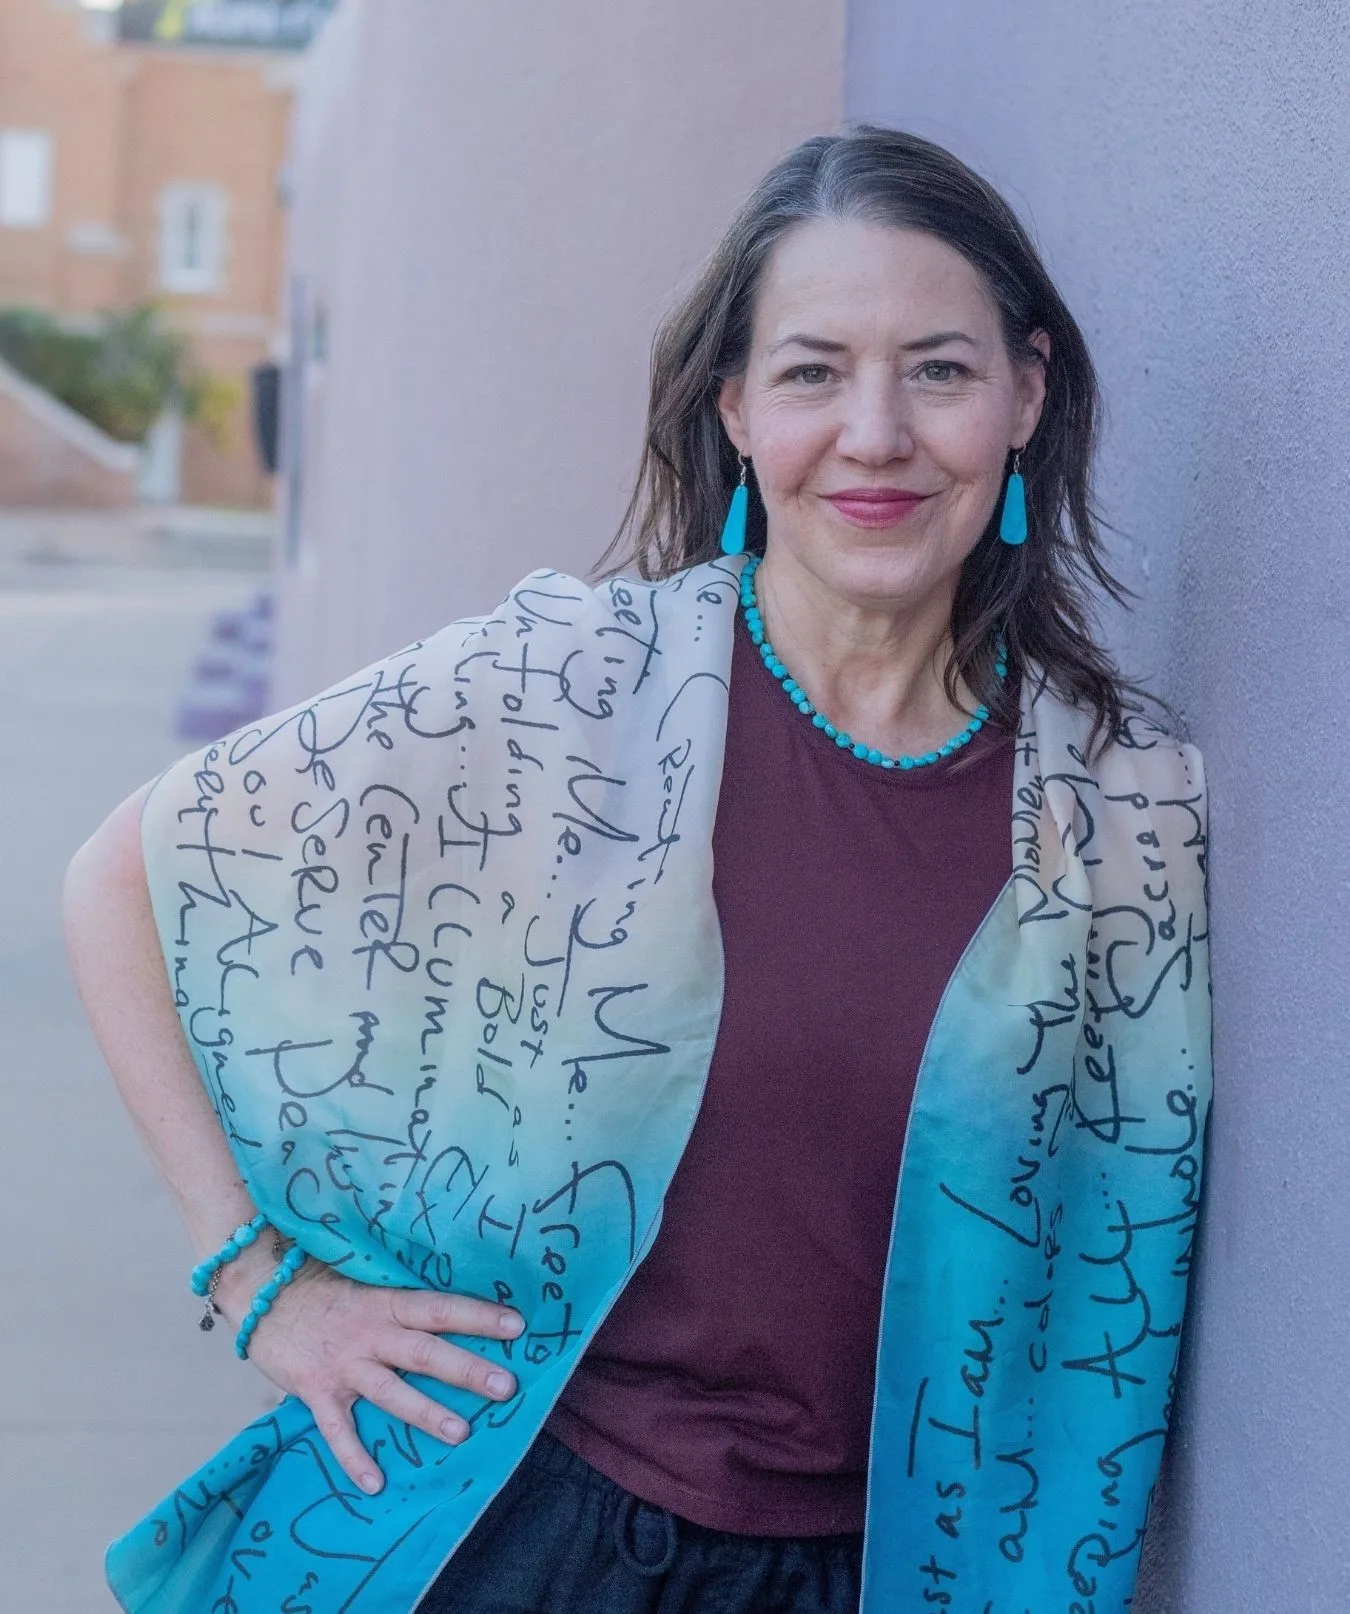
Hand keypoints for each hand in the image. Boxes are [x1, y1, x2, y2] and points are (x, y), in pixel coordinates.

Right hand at [215, 1252, 523, 1494]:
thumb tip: (450, 1311)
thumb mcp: (365, 1282)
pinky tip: (375, 1483)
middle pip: (427, 1352)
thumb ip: (399, 1301)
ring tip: (462, 1433)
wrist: (259, 1291)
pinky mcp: (316, 1390)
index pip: (441, 1308)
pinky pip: (338, 1429)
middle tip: (507, 1386)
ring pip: (392, 1392)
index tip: (518, 1324)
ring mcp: (344, 1364)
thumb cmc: (320, 1285)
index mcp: (387, 1302)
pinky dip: (355, 1457)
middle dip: (468, 1370)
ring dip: (427, 1412)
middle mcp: (371, 1333)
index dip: (479, 1315)